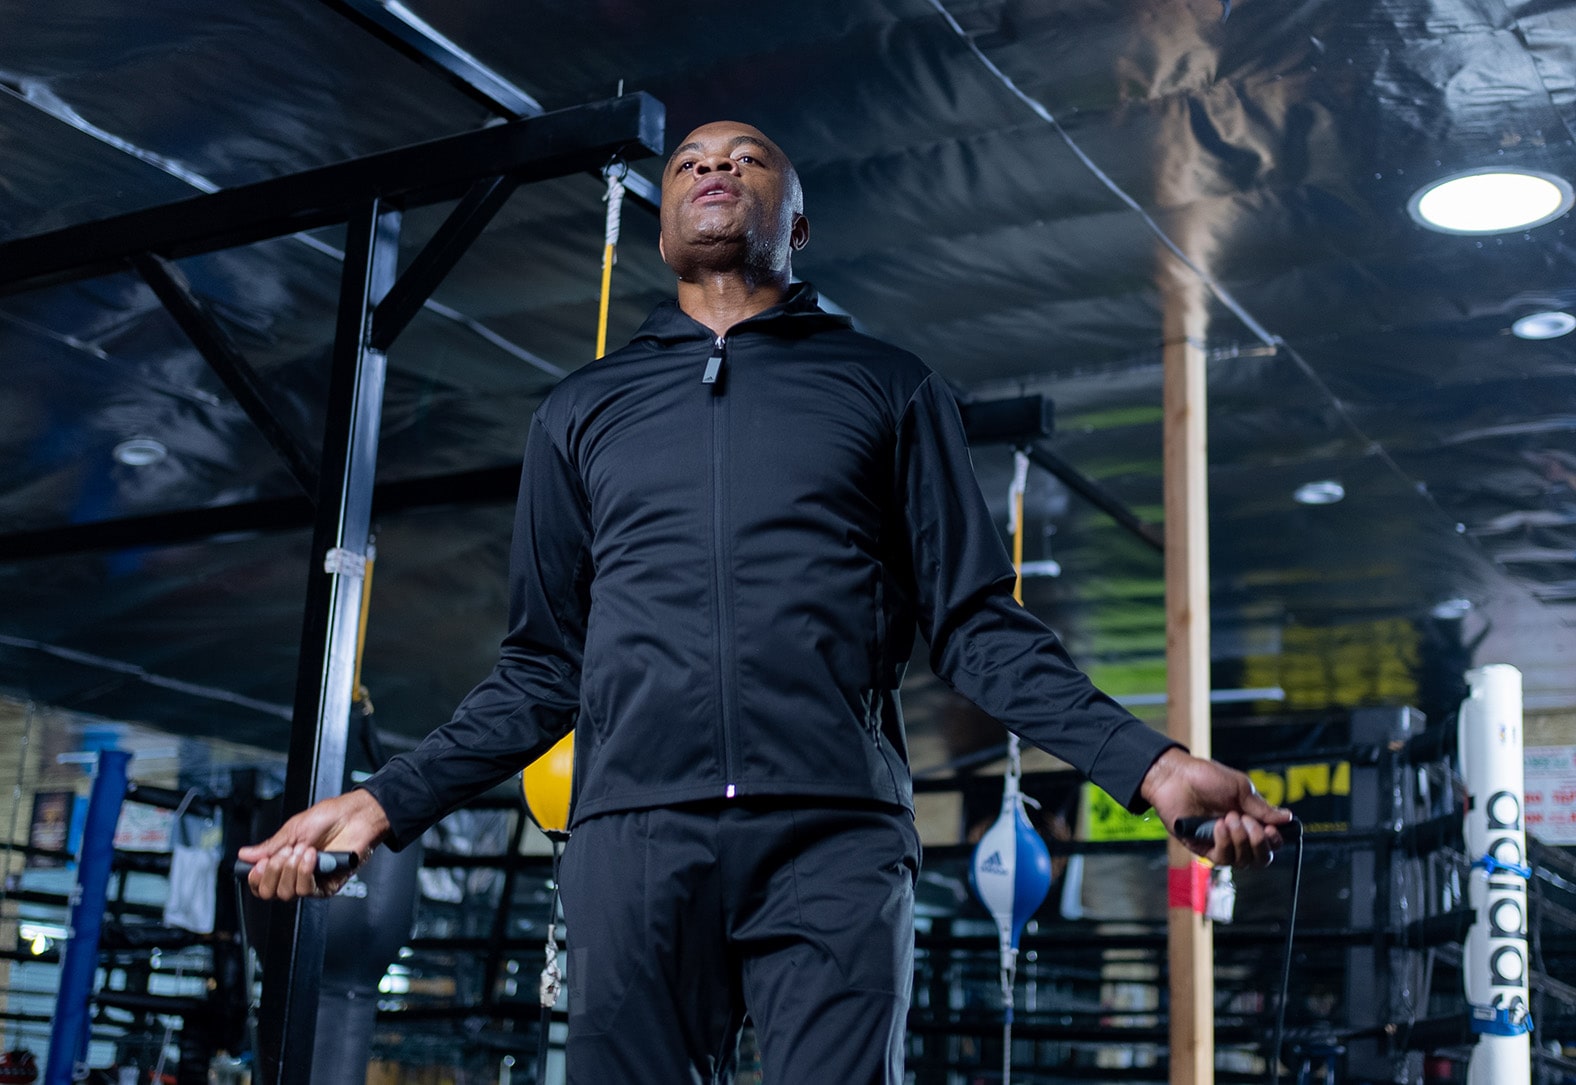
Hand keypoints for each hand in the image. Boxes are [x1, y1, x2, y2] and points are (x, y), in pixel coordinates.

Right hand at [238, 789, 390, 900]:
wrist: (353, 815)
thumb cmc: (328, 818)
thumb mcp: (292, 829)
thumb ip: (269, 847)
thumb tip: (245, 855)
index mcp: (284, 863)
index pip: (261, 884)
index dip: (255, 878)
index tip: (259, 864)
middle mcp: (295, 875)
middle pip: (270, 893)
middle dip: (273, 872)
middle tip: (283, 853)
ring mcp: (311, 881)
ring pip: (287, 894)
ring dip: (290, 870)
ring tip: (301, 850)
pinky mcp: (327, 885)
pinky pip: (308, 890)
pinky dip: (305, 872)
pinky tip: (311, 856)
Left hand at [1139, 748, 1290, 866]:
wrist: (1176, 777)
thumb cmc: (1206, 777)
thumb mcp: (1240, 788)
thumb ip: (1262, 808)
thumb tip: (1288, 818)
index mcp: (1251, 820)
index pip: (1272, 842)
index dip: (1275, 840)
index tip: (1270, 828)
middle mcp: (1238, 835)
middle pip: (1262, 858)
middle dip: (1259, 843)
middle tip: (1248, 821)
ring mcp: (1221, 843)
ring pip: (1244, 861)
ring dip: (1241, 840)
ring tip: (1229, 818)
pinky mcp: (1202, 848)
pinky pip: (1222, 859)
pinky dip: (1225, 843)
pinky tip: (1218, 826)